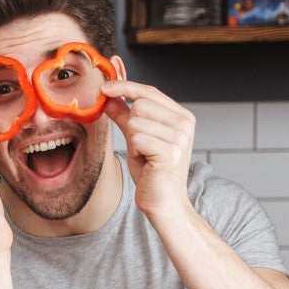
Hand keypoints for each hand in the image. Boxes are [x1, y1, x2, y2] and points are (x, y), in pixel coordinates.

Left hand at [102, 80, 194, 219]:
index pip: (149, 92)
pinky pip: (136, 139)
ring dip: (133, 141)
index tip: (104, 86)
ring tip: (145, 155)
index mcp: (181, 116)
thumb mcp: (135, 137)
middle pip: (140, 105)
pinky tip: (146, 162)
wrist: (163, 201)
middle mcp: (184, 123)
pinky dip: (134, 151)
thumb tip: (108, 94)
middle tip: (141, 147)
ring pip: (135, 123)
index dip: (125, 87)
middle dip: (131, 126)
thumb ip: (123, 114)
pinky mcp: (170, 151)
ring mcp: (180, 137)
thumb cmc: (151, 170)